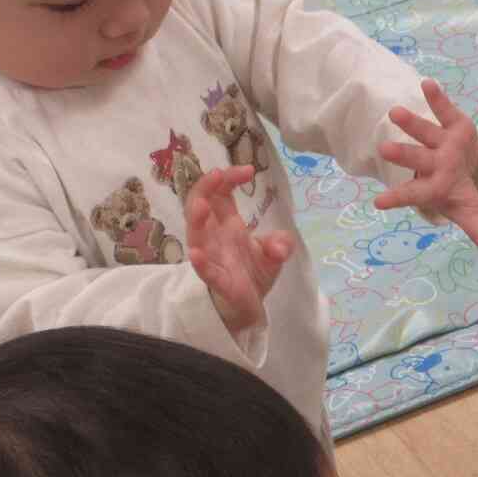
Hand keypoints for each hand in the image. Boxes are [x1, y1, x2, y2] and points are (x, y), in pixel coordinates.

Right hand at [186, 166, 295, 333]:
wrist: (250, 306)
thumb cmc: (254, 272)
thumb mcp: (275, 253)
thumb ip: (281, 243)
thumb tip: (281, 245)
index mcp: (226, 223)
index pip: (220, 192)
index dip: (228, 177)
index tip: (247, 170)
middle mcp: (214, 235)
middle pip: (200, 205)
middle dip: (205, 188)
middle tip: (217, 175)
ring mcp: (211, 256)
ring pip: (196, 235)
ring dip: (197, 219)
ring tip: (202, 205)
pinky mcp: (217, 280)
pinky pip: (205, 271)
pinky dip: (201, 263)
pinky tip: (196, 253)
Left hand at [376, 78, 477, 261]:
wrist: (460, 164)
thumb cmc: (456, 190)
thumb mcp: (468, 211)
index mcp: (435, 186)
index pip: (414, 194)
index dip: (399, 198)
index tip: (379, 202)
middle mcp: (433, 162)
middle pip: (417, 159)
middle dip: (403, 155)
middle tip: (384, 148)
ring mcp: (439, 141)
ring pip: (423, 131)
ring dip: (411, 122)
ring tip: (394, 111)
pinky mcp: (451, 123)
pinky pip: (443, 109)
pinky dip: (436, 97)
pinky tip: (426, 84)